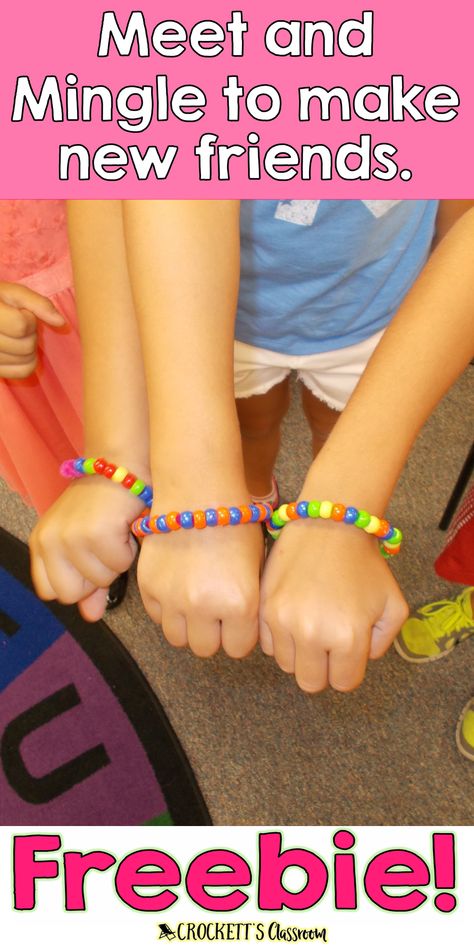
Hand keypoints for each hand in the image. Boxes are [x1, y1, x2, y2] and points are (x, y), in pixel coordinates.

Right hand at [0, 281, 63, 378]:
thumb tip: (61, 322)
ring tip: (15, 336)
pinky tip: (17, 350)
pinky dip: (26, 361)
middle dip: (30, 334)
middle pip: (26, 347)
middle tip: (19, 324)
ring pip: (26, 361)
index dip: (29, 318)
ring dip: (29, 348)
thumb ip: (38, 304)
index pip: (21, 326)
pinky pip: (22, 372)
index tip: (21, 312)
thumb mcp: (13, 293)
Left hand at [30, 477, 143, 621]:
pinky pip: (120, 565)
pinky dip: (130, 551)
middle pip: (71, 593)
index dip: (75, 584)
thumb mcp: (86, 544)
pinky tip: (126, 528)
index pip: (50, 591)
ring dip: (116, 562)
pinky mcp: (96, 533)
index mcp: (41, 543)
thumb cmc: (103, 506)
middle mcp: (50, 541)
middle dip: (95, 578)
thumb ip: (87, 583)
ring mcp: (72, 537)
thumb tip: (91, 617)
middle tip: (104, 549)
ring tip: (116, 534)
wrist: (120, 465)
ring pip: (101, 580)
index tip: (89, 565)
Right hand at [138, 518, 263, 658]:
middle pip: (205, 648)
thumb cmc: (235, 524)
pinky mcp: (148, 587)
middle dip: (212, 633)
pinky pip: (157, 616)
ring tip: (194, 601)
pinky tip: (177, 587)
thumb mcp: (255, 568)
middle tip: (215, 611)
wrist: (198, 493)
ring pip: (177, 638)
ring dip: (187, 625)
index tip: (238, 619)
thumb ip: (248, 605)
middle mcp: (205, 606)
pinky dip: (166, 609)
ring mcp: (172, 598)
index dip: (240, 635)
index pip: (238, 648)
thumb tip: (241, 629)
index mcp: (240, 602)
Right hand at [259, 518, 408, 692]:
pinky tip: (295, 617)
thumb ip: (382, 644)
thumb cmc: (365, 565)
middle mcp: (312, 635)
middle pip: (311, 682)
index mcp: (347, 638)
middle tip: (329, 645)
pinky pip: (269, 644)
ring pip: (287, 665)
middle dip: (323, 669)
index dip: (349, 670)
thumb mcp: (393, 606)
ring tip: (312, 625)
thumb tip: (359, 657)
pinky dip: (281, 638)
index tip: (349, 651)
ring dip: (300, 654)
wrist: (329, 526)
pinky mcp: (264, 608)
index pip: (344, 683)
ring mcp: (284, 622)